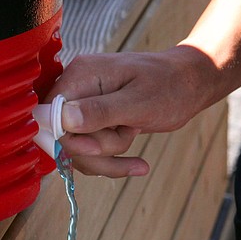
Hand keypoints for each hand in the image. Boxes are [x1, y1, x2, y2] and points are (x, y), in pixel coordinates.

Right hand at [46, 46, 215, 177]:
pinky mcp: (93, 120)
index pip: (50, 117)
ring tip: (133, 134)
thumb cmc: (170, 86)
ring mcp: (84, 105)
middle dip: (97, 149)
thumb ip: (99, 111)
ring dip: (108, 154)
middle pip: (64, 138)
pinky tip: (136, 163)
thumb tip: (63, 120)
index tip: (96, 147)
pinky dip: (112, 160)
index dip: (70, 139)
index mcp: (81, 75)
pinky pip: (90, 152)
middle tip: (128, 134)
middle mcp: (76, 88)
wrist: (190, 83)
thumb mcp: (137, 102)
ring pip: (78, 150)